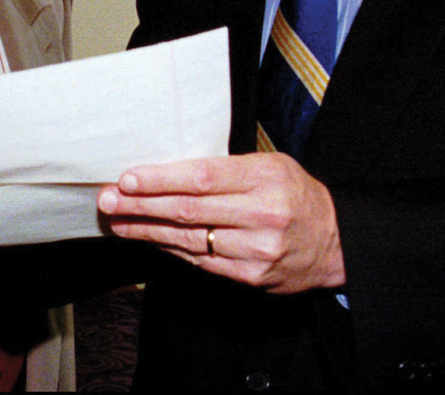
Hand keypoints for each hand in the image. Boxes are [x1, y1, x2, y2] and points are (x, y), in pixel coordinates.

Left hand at [97, 152, 344, 293]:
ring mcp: (256, 251)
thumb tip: (169, 171)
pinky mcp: (251, 278)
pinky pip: (200, 262)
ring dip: (146, 230)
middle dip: (142, 205)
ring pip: (188, 240)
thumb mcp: (271, 165)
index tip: (129, 178)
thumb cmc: (296, 195)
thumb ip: (228, 169)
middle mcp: (262, 215)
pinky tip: (148, 239)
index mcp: (266, 178)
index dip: (161, 179)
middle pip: (189, 211)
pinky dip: (170, 249)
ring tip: (118, 220)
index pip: (203, 178)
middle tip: (109, 199)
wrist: (335, 242)